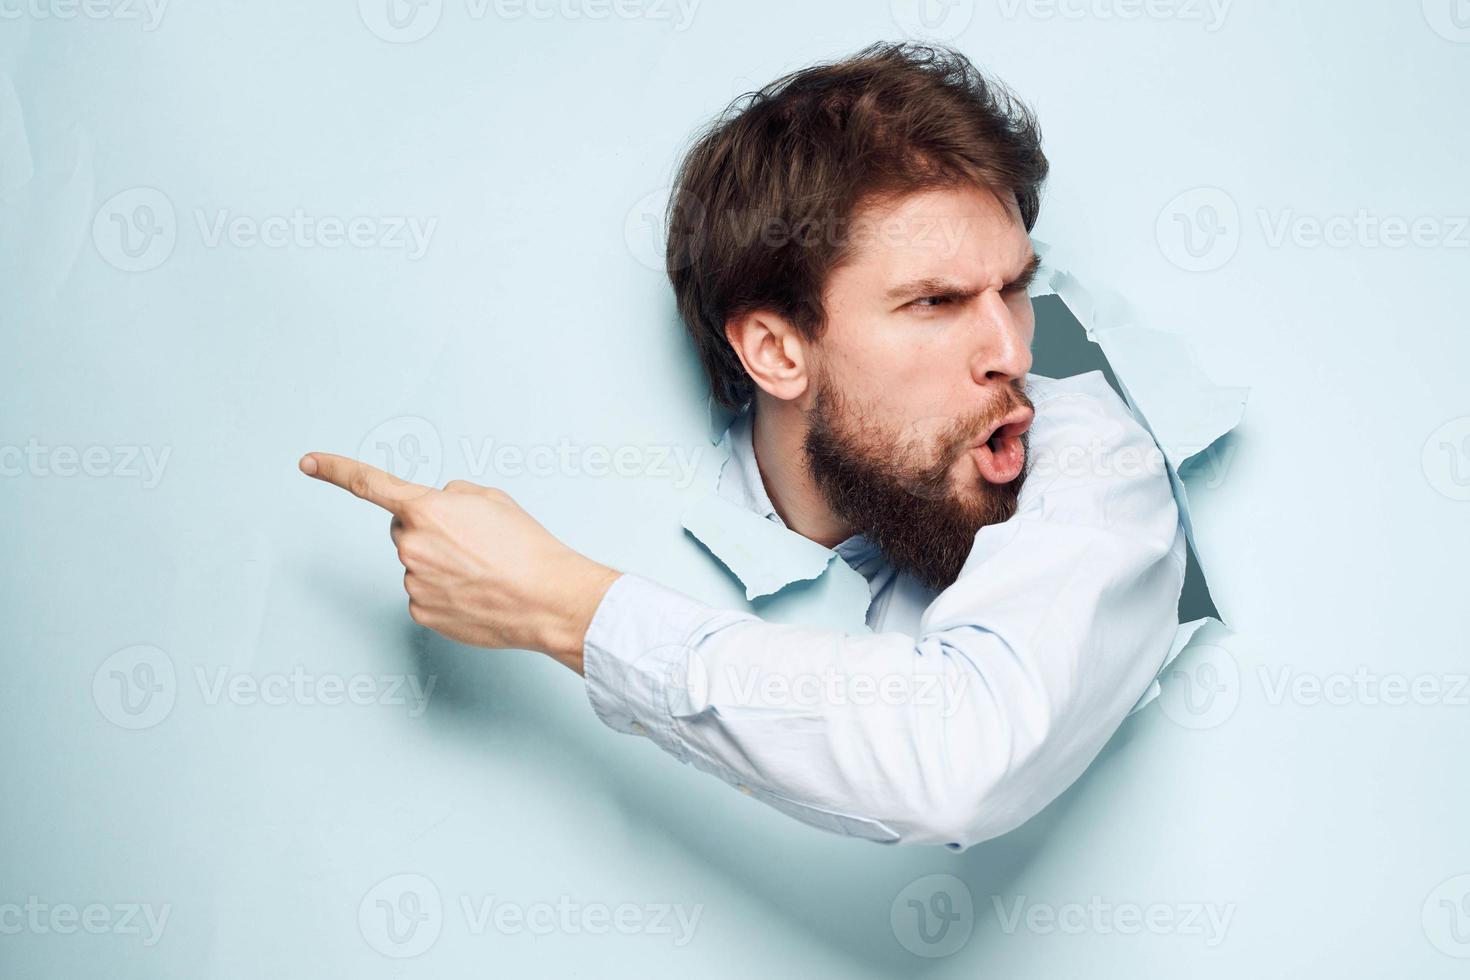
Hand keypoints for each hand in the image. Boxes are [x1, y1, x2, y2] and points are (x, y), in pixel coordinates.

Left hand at [298, 452, 620, 671]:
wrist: (547, 599)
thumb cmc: (526, 547)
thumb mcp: (491, 499)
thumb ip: (451, 497)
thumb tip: (438, 511)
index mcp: (426, 509)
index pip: (369, 484)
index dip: (335, 470)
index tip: (308, 462)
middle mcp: (411, 545)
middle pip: (405, 530)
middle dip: (430, 530)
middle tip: (473, 543)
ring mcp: (413, 583)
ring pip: (417, 564)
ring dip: (442, 563)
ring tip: (483, 571)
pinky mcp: (421, 614)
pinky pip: (425, 594)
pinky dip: (446, 592)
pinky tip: (477, 594)